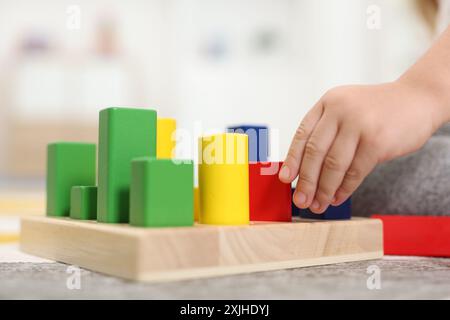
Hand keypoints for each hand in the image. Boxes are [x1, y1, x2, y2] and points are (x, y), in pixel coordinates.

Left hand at [279, 81, 442, 213]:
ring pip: (334, 165)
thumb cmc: (377, 110)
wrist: (417, 99)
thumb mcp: (346, 109)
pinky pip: (355, 172)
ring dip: (324, 189)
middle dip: (306, 181)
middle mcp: (340, 110)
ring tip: (318, 204)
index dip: (292, 160)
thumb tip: (303, 168)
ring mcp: (360, 125)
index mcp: (328, 103)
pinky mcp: (377, 142)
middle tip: (300, 199)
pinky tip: (338, 198)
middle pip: (315, 152)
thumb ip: (326, 131)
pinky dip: (344, 188)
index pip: (302, 135)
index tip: (285, 179)